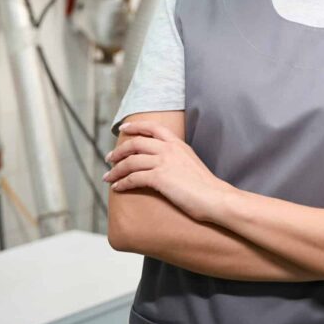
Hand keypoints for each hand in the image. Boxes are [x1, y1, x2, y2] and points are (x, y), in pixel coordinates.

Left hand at [103, 120, 232, 221]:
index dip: (135, 126)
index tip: (123, 128)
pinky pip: (133, 178)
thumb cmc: (206, 187)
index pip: (152, 127)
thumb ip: (178, 158)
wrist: (215, 198)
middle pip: (135, 143)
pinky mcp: (159, 178)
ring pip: (130, 161)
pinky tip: (117, 188)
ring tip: (108, 177)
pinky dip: (122, 183)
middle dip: (119, 151)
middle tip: (109, 159)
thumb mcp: (191, 163)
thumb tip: (166, 164)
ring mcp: (164, 162)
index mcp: (178, 144)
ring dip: (116, 169)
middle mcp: (169, 149)